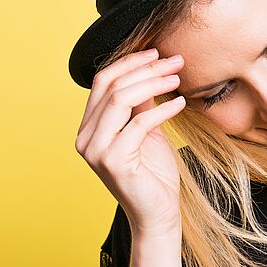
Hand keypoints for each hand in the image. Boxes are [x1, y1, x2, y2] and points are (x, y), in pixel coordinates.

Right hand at [75, 48, 186, 237]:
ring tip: (177, 78)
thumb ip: (140, 103)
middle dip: (146, 69)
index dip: (129, 62)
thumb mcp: (146, 130)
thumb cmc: (153, 173)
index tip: (157, 52)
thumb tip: (150, 69)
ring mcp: (96, 151)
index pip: (102, 82)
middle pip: (111, 86)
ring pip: (121, 99)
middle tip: (175, 61)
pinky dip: (162, 109)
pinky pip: (139, 124)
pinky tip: (181, 104)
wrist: (157, 214)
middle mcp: (85, 138)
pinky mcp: (114, 162)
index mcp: (88, 128)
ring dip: (153, 83)